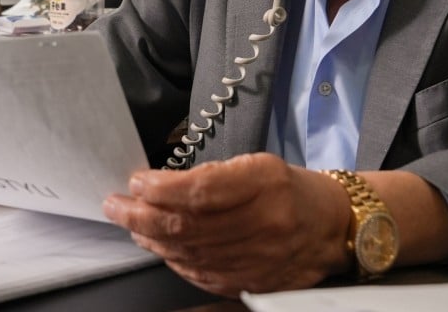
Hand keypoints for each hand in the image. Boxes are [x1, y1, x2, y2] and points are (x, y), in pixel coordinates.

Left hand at [103, 152, 351, 297]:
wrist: (332, 228)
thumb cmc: (291, 190)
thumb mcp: (258, 164)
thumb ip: (213, 176)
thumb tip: (160, 186)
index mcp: (266, 184)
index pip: (201, 191)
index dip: (161, 189)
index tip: (137, 181)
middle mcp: (263, 223)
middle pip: (187, 225)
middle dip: (140, 215)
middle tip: (115, 204)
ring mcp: (258, 258)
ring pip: (188, 252)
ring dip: (150, 237)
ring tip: (131, 222)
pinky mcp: (252, 282)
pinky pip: (200, 274)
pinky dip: (173, 259)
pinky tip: (159, 245)